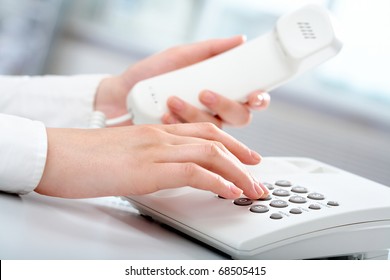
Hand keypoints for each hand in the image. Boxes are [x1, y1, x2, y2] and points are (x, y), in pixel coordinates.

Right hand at [36, 123, 268, 198]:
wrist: (58, 155)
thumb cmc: (86, 156)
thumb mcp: (127, 153)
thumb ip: (152, 158)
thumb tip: (169, 172)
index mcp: (157, 131)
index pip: (204, 130)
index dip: (231, 142)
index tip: (245, 157)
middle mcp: (161, 136)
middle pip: (215, 140)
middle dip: (242, 158)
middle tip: (258, 175)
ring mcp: (156, 150)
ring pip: (211, 154)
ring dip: (237, 173)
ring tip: (252, 189)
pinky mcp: (148, 169)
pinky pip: (193, 172)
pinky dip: (216, 182)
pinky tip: (228, 192)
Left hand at [94, 36, 269, 126]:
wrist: (120, 95)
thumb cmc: (151, 74)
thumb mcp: (180, 55)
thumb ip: (210, 49)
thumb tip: (240, 40)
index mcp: (220, 91)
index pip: (250, 99)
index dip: (258, 99)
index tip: (253, 95)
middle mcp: (214, 111)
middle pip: (240, 117)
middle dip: (225, 105)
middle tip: (204, 93)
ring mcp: (198, 127)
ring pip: (215, 128)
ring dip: (194, 113)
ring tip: (172, 100)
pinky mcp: (182, 141)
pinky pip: (191, 138)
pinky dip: (178, 123)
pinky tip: (163, 115)